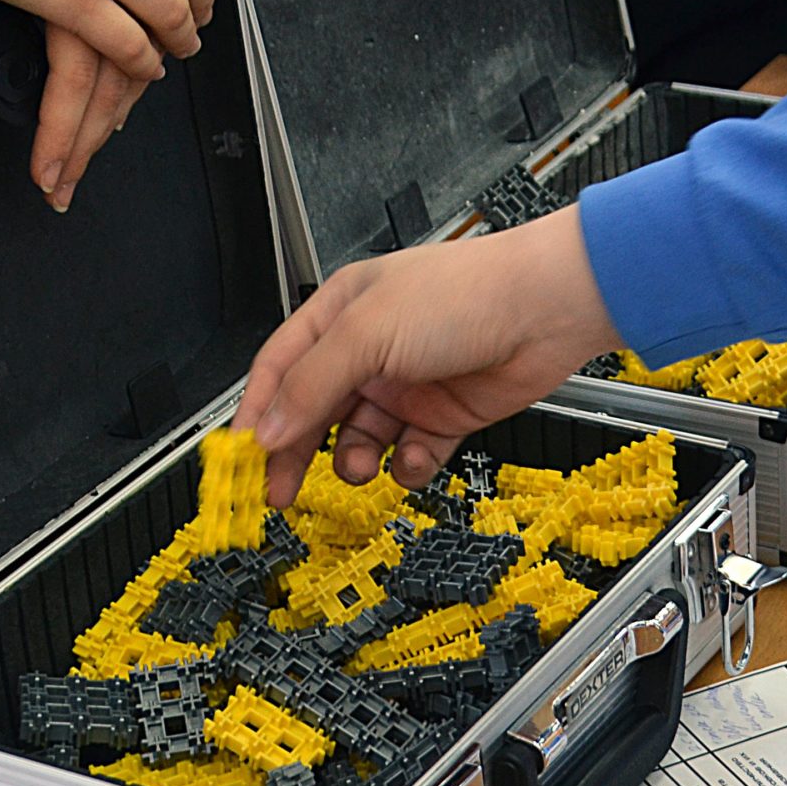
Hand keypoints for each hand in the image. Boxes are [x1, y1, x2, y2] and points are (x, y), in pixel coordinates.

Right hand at [236, 208, 619, 504]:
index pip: (279, 371)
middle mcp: (368, 351)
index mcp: (339, 315)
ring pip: (358, 440)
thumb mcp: (367, 333)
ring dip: (354, 460)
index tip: (241, 458)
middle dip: (295, 453)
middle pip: (313, 413)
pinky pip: (409, 456)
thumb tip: (269, 430)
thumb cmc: (463, 294)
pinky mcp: (443, 416)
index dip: (257, 414)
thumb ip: (312, 385)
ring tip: (362, 463)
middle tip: (279, 492)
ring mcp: (406, 386)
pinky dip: (408, 466)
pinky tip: (414, 457)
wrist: (545, 308)